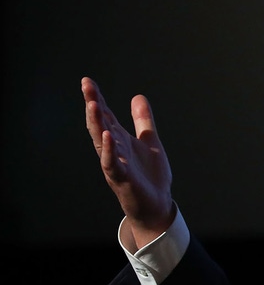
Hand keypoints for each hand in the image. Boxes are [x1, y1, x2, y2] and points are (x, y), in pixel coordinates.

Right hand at [83, 77, 174, 247]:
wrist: (156, 203)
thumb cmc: (150, 175)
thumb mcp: (149, 142)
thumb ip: (143, 121)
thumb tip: (138, 96)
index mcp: (120, 139)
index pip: (106, 115)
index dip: (97, 98)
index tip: (87, 81)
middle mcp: (113, 149)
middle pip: (100, 124)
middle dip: (93, 105)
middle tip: (86, 86)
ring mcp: (115, 163)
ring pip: (101, 141)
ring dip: (97, 123)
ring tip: (93, 104)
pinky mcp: (122, 178)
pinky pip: (112, 163)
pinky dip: (109, 150)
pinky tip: (108, 136)